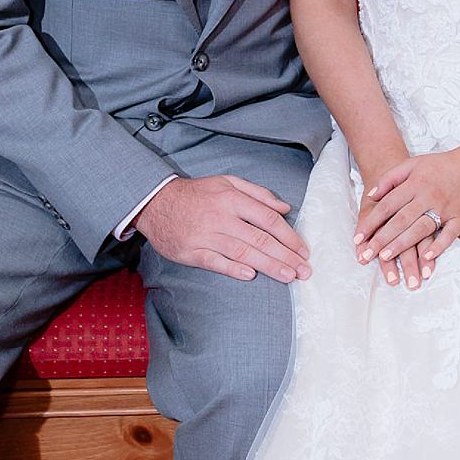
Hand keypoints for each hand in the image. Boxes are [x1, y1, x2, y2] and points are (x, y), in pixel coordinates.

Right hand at [133, 173, 310, 282]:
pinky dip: (233, 269)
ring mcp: (205, 235)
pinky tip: (250, 275)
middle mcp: (220, 217)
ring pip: (242, 252)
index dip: (289, 236)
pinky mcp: (190, 251)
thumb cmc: (197, 194)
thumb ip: (257, 193)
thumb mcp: (226, 182)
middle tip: (304, 271)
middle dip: (286, 257)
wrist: (155, 202)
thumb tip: (285, 208)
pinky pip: (215, 262)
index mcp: (231, 198)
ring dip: (268, 266)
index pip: (267, 219)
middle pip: (259, 239)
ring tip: (288, 276)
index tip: (304, 251)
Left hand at [354, 139, 459, 280]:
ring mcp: (446, 208)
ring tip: (386, 257)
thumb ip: (390, 178)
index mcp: (415, 184)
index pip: (387, 205)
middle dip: (382, 238)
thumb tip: (371, 196)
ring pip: (421, 228)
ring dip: (403, 244)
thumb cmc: (443, 165)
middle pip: (400, 220)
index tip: (358, 237)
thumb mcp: (413, 164)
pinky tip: (426, 258)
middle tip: (367, 254)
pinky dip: (438, 246)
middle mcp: (428, 196)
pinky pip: (450, 234)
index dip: (372, 222)